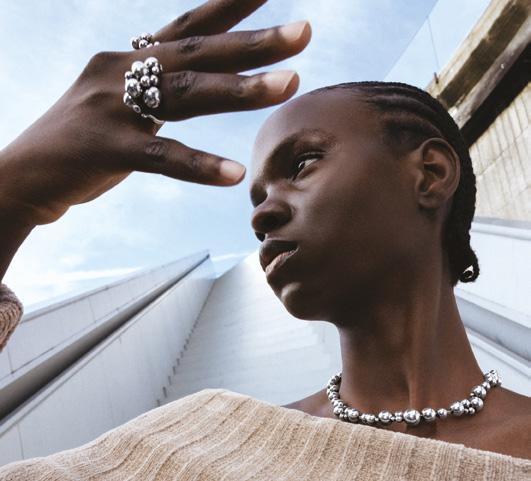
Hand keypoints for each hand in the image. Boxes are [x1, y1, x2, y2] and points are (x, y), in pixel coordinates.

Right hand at [0, 0, 310, 225]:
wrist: (23, 172)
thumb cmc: (81, 140)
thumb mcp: (119, 101)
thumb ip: (157, 88)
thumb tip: (199, 81)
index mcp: (129, 60)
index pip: (188, 26)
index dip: (229, 5)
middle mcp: (122, 71)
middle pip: (198, 53)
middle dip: (254, 42)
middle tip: (304, 31)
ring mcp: (113, 108)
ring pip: (187, 96)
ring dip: (241, 89)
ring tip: (289, 83)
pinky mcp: (107, 150)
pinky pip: (162, 157)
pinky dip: (200, 165)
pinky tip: (235, 175)